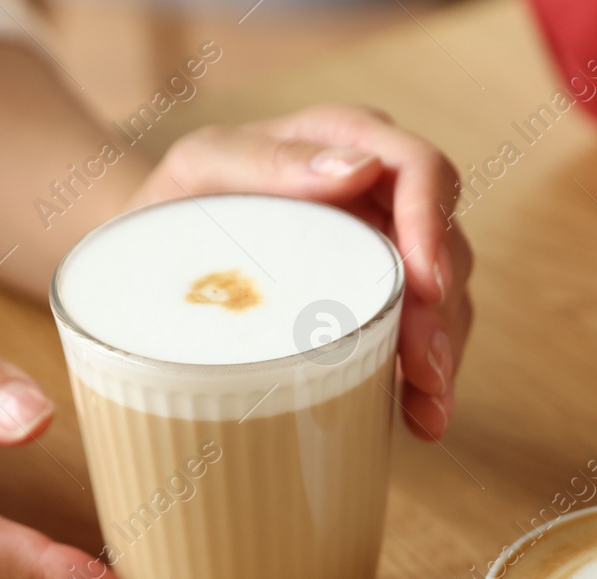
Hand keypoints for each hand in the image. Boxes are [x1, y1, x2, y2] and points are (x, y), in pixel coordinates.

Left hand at [128, 105, 472, 439]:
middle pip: (445, 247)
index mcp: (349, 144)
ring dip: (443, 354)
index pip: (421, 171)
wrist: (151, 250)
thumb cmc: (179, 199)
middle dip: (442, 314)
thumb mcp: (205, 165)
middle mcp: (381, 195)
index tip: (427, 285)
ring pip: (445, 299)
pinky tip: (423, 416)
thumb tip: (357, 170)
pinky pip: (422, 336)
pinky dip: (426, 381)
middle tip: (426, 368)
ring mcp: (385, 252)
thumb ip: (269, 159)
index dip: (433, 226)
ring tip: (429, 404)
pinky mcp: (378, 302)